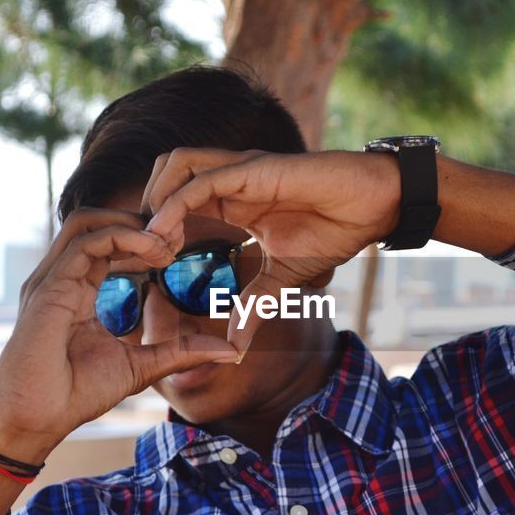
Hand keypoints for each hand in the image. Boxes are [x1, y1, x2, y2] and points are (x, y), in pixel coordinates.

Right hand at [0, 209, 238, 460]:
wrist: (36, 421)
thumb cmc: (76, 395)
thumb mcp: (142, 366)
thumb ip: (180, 351)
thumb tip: (229, 351)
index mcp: (78, 288)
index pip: (109, 241)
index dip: (146, 237)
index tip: (179, 249)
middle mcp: (62, 277)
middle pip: (99, 221)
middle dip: (142, 222)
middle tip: (179, 239)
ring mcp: (52, 279)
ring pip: (90, 222)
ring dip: (134, 226)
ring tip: (167, 245)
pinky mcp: (48, 288)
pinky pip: (87, 243)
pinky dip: (124, 240)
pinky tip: (154, 254)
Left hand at [141, 148, 399, 351]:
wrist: (372, 208)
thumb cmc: (333, 232)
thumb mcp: (282, 279)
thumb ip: (255, 306)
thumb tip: (236, 348)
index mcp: (233, 199)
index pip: (177, 203)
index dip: (156, 232)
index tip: (145, 269)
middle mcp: (231, 179)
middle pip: (165, 178)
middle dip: (146, 213)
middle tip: (142, 256)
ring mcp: (240, 170)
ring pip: (174, 167)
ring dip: (155, 202)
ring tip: (152, 243)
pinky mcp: (253, 169)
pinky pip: (201, 182)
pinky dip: (176, 205)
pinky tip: (164, 233)